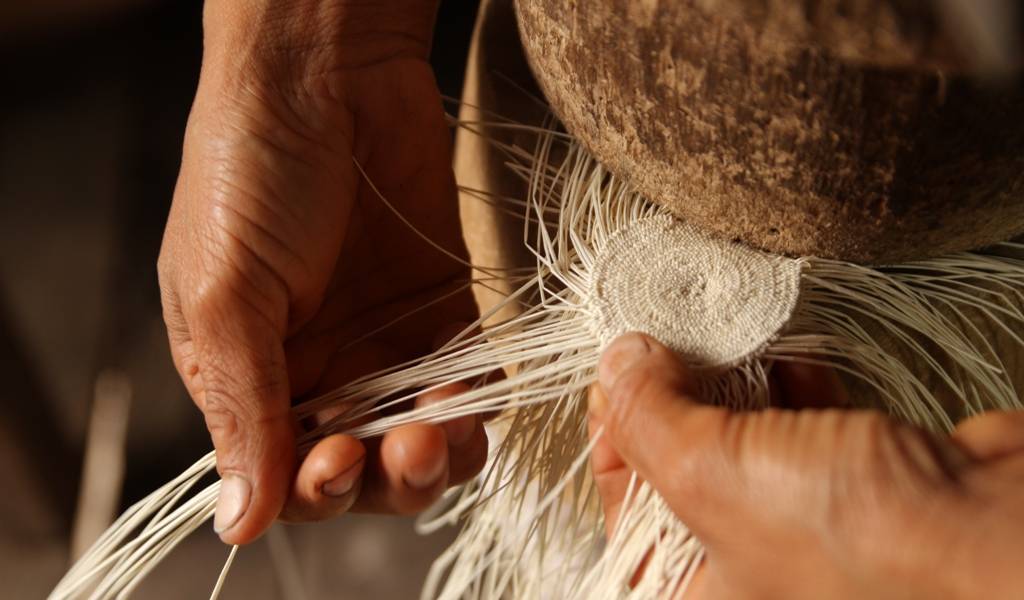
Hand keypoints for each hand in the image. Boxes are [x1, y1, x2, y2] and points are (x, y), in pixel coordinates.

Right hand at [157, 0, 486, 544]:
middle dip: (380, 481)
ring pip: (420, 441)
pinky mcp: (442, 310)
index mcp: (249, 374)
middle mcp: (318, 369)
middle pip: (360, 472)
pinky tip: (464, 392)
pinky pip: (467, 385)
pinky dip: (472, 405)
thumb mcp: (222, 294)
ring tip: (433, 430)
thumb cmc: (248, 172)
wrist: (325, 75)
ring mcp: (384, 343)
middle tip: (394, 449)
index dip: (311, 491)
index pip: (282, 474)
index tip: (331, 464)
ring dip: (431, 457)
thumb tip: (236, 521)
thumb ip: (243, 409)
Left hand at [588, 333, 1023, 599]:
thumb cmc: (850, 541)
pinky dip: (794, 388)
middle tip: (665, 343)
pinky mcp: (862, 487)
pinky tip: (789, 356)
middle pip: (682, 466)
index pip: (623, 509)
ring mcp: (807, 528)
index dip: (613, 435)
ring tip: (722, 340)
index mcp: (696, 594)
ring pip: (744, 439)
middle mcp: (749, 570)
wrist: (994, 533)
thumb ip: (646, 417)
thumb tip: (616, 366)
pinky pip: (807, 428)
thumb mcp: (708, 473)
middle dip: (676, 398)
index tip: (614, 373)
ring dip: (734, 383)